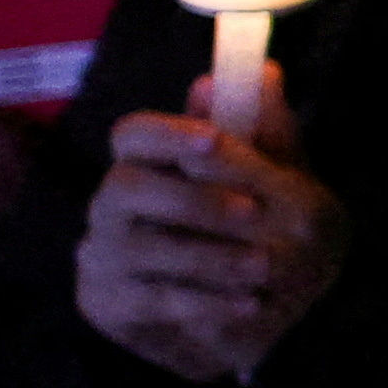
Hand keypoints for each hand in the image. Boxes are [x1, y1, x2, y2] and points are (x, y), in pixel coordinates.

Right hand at [74, 80, 350, 375]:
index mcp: (149, 162)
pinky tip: (250, 303)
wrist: (265, 315)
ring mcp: (103, 252)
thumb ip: (269, 132)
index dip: (169, 131)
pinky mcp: (108, 303)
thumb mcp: (284, 181)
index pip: (133, 133)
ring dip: (206, 256)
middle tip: (254, 215)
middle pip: (125, 187)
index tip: (215, 140)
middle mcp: (114, 202)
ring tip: (263, 266)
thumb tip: (265, 72)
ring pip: (135, 248)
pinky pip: (147, 300)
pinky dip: (204, 301)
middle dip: (192, 200)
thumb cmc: (268, 232)